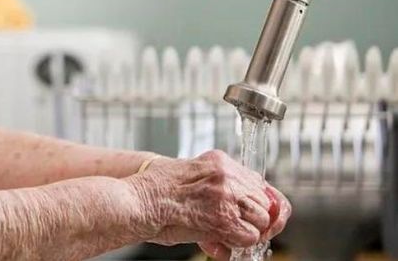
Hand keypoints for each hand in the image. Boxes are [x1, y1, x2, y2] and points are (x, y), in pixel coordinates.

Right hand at [126, 150, 290, 255]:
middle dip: (258, 217)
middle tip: (242, 228)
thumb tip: (242, 211)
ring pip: (262, 218)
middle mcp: (225, 174)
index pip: (259, 181)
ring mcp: (226, 194)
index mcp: (218, 161)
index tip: (262, 212)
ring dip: (250, 230)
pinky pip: (250, 236)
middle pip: (265, 200)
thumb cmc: (156, 191)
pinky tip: (224, 240)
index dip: (263, 201)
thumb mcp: (190, 177)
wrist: (138, 201)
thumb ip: (217, 187)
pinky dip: (240, 242)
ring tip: (229, 234)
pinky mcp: (223, 217)